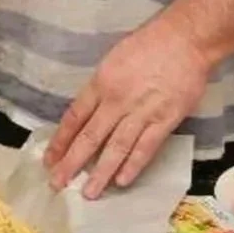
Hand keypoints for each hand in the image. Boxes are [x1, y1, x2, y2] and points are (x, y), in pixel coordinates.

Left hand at [45, 14, 210, 198]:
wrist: (182, 40)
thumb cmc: (147, 44)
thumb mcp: (113, 60)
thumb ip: (102, 87)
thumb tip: (90, 110)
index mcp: (101, 82)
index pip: (74, 116)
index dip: (61, 139)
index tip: (50, 157)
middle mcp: (116, 100)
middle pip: (90, 136)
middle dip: (72, 162)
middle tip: (57, 182)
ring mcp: (141, 112)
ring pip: (116, 147)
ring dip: (101, 172)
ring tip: (88, 192)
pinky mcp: (165, 120)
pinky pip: (146, 148)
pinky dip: (133, 166)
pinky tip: (121, 181)